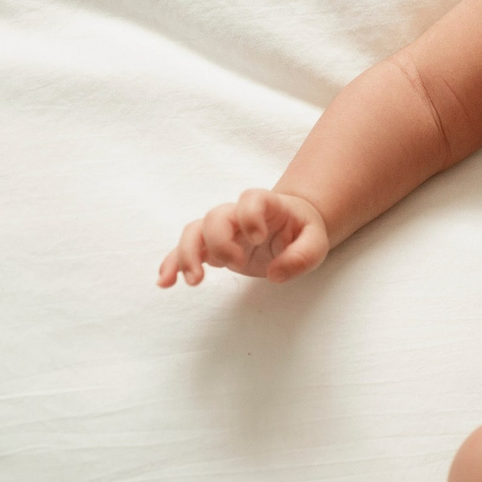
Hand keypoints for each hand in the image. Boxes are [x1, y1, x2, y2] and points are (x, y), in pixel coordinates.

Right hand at [157, 189, 330, 287]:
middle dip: (219, 242)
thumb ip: (302, 256)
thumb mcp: (316, 243)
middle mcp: (239, 214)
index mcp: (267, 205)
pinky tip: (165, 283)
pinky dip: (172, 265)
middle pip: (216, 217)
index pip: (251, 199)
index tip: (258, 238)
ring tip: (194, 281)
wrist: (291, 228)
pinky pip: (184, 251)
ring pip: (193, 232)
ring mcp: (222, 230)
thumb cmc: (302, 232)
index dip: (249, 215)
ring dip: (187, 255)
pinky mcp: (211, 248)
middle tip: (236, 263)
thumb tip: (276, 274)